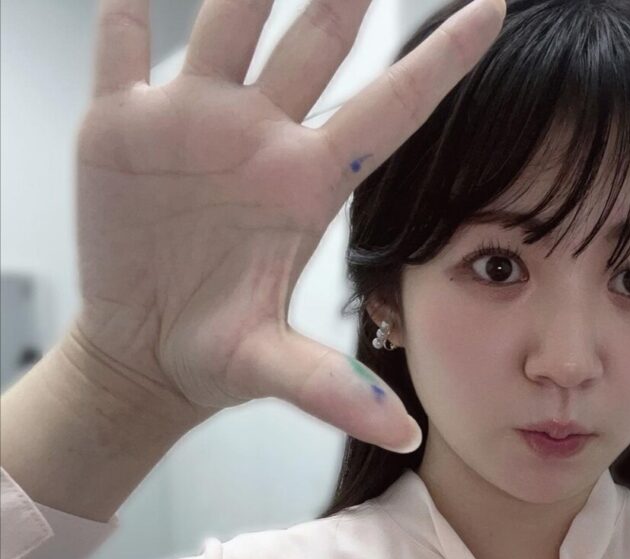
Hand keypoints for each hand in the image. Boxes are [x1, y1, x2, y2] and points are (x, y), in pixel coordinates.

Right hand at [71, 0, 505, 451]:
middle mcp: (260, 139)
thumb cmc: (214, 356)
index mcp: (307, 185)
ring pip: (227, 19)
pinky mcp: (120, 126)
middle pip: (317, 39)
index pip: (391, 109)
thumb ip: (333, 390)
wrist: (143, 355)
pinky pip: (122, 46)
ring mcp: (192, 123)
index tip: (498, 7)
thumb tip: (406, 435)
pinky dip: (125, 7)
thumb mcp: (273, 368)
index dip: (442, 59)